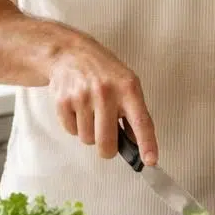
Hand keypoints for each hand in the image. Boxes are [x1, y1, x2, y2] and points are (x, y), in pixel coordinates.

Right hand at [47, 34, 157, 164]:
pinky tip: (78, 108)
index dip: (147, 144)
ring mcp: (83, 97)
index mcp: (128, 88)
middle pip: (107, 143)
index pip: (141, 121)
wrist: (70, 53)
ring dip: (90, 132)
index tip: (150, 161)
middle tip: (108, 138)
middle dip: (107, 148)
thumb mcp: (126, 84)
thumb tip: (138, 144)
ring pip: (87, 140)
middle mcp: (106, 92)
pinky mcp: (63, 102)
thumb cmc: (103, 71)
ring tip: (91, 111)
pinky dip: (75, 125)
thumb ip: (134, 112)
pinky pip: (71, 131)